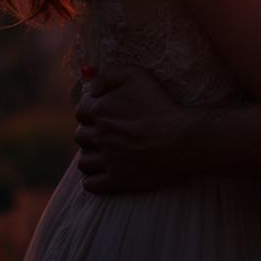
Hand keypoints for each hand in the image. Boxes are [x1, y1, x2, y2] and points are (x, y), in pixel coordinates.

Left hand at [74, 66, 200, 193]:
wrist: (180, 139)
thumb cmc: (160, 105)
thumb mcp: (137, 75)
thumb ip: (110, 76)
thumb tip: (93, 87)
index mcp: (100, 111)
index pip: (81, 110)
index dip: (90, 108)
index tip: (101, 110)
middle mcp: (99, 137)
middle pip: (80, 136)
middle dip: (91, 132)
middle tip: (106, 131)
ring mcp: (106, 161)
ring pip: (84, 161)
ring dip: (91, 155)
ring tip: (104, 152)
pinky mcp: (116, 180)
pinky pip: (91, 184)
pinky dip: (92, 179)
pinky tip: (104, 171)